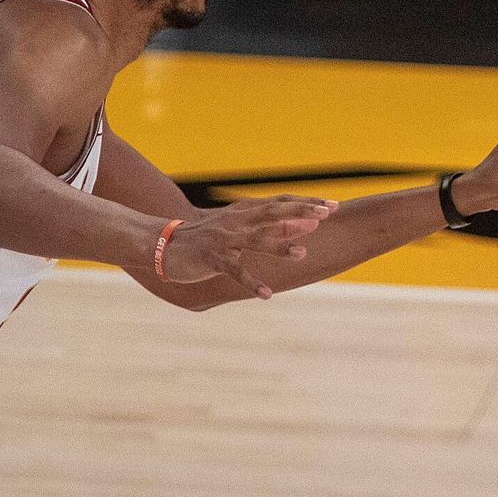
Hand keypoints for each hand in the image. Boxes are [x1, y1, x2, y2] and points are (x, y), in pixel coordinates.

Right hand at [160, 195, 335, 294]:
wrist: (166, 245)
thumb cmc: (209, 238)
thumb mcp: (240, 229)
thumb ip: (272, 227)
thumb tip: (307, 225)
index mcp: (245, 211)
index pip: (281, 202)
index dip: (306, 202)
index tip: (332, 205)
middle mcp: (237, 220)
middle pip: (273, 213)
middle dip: (300, 212)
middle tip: (324, 215)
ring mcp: (224, 238)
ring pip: (256, 240)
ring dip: (279, 246)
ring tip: (302, 254)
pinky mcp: (212, 258)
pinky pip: (235, 271)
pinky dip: (251, 282)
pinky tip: (267, 294)